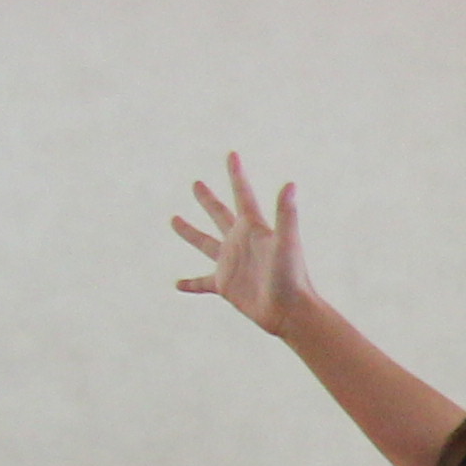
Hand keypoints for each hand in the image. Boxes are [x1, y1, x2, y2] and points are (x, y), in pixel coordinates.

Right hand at [169, 152, 314, 337]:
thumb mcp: (287, 242)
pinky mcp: (225, 285)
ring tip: (174, 219)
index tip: (232, 154)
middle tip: (195, 183)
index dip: (237, 174)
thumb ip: (286, 213)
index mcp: (254, 229)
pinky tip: (177, 284)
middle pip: (220, 214)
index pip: (242, 195)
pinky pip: (202, 282)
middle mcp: (241, 242)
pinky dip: (190, 283)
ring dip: (189, 232)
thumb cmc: (291, 276)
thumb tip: (290, 184)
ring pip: (205, 243)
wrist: (290, 311)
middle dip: (207, 199)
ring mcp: (231, 263)